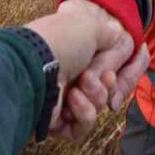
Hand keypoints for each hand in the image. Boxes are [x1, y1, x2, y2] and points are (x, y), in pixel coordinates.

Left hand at [24, 0, 149, 140]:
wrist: (36, 61)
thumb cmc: (63, 40)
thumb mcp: (93, 27)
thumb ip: (111, 36)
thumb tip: (118, 40)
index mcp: (76, 58)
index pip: (106, 74)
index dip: (116, 75)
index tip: (114, 69)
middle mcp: (69, 79)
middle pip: (105, 93)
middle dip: (106, 86)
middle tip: (96, 76)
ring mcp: (61, 102)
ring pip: (96, 109)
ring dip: (96, 97)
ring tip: (80, 86)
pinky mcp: (55, 123)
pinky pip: (82, 127)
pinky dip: (84, 114)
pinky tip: (74, 99)